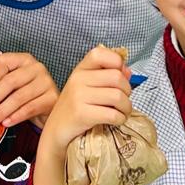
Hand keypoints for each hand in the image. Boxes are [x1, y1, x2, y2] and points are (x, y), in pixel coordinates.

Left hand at [0, 51, 58, 128]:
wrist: (48, 110)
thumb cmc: (27, 97)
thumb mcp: (13, 88)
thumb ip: (0, 87)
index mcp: (23, 59)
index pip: (3, 62)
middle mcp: (36, 67)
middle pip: (10, 81)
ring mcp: (46, 82)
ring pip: (18, 97)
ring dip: (1, 112)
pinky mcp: (52, 98)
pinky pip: (29, 108)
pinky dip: (15, 117)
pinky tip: (6, 123)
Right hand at [33, 46, 132, 184]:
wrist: (56, 130)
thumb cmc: (75, 107)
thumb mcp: (87, 86)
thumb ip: (106, 76)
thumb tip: (128, 71)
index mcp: (80, 69)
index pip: (101, 53)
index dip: (117, 62)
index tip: (120, 77)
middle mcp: (78, 79)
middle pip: (117, 77)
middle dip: (127, 91)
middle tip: (123, 101)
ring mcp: (78, 96)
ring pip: (118, 96)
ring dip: (126, 107)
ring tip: (122, 112)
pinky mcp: (82, 114)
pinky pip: (112, 114)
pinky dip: (120, 119)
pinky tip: (116, 120)